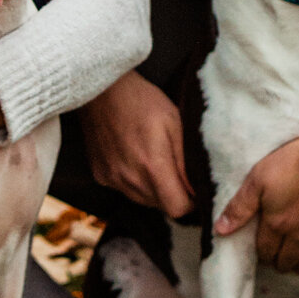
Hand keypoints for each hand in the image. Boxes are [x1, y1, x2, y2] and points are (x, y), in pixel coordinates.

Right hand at [81, 70, 192, 219]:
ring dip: (154, 189)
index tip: (194, 189)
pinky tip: (134, 157)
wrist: (101, 89)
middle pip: (161, 206)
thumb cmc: (143, 100)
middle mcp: (130, 178)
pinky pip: (124, 190)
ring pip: (143, 200)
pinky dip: (134, 181)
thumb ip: (187, 160)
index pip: (177, 209)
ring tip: (154, 159)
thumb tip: (198, 190)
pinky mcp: (100, 175)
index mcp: (152, 165)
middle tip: (175, 168)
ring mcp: (112, 179)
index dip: (191, 203)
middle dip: (173, 193)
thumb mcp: (175, 122)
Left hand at [214, 112, 298, 270]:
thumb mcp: (261, 177)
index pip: (265, 251)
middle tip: (279, 259)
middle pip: (287, 261)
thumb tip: (220, 230)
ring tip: (297, 261)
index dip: (262, 254)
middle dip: (280, 262)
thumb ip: (240, 206)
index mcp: (277, 223)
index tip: (263, 253)